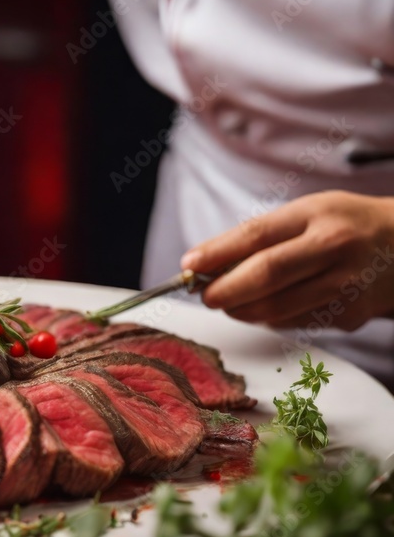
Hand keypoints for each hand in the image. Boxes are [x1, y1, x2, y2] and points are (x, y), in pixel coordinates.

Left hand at [181, 190, 393, 330]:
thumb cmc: (342, 226)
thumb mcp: (305, 214)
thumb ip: (258, 237)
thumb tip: (203, 263)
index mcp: (317, 215)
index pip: (257, 235)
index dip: (216, 253)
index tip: (188, 266)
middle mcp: (334, 248)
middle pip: (265, 276)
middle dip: (224, 290)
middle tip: (205, 295)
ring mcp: (344, 285)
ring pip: (275, 309)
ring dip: (240, 310)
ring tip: (229, 301)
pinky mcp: (348, 315)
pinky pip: (292, 323)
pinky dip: (268, 318)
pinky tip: (266, 306)